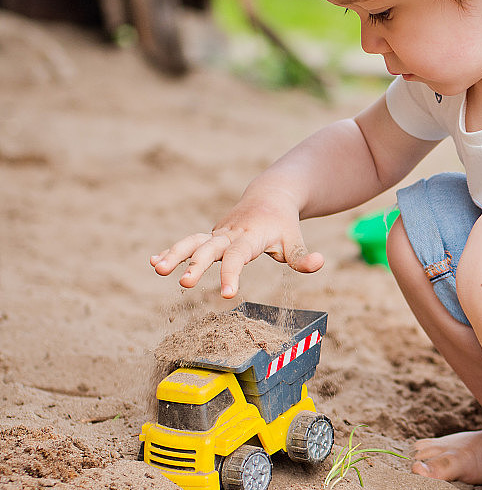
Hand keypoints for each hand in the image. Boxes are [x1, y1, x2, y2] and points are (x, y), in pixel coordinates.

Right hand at [150, 193, 323, 297]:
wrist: (270, 195)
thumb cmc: (284, 223)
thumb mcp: (295, 240)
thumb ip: (302, 256)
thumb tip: (319, 263)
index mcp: (250, 237)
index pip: (239, 257)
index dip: (232, 274)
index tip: (227, 294)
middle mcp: (230, 234)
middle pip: (210, 249)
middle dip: (196, 265)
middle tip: (183, 283)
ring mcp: (218, 234)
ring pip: (193, 242)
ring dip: (175, 254)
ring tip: (158, 268)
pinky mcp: (212, 236)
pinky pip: (189, 242)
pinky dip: (172, 250)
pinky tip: (154, 261)